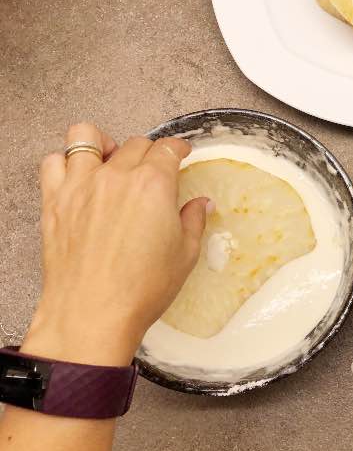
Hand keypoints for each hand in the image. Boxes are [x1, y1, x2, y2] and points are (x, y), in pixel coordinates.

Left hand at [21, 123, 209, 365]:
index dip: (179, 148)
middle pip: (135, 144)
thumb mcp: (185, 254)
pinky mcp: (54, 200)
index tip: (182, 152)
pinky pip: (52, 162)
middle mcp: (116, 176)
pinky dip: (66, 162)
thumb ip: (193, 221)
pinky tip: (79, 177)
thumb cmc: (142, 288)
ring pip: (86, 136)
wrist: (93, 313)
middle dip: (150, 151)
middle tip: (155, 169)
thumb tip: (201, 204)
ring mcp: (81, 185)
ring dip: (103, 143)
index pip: (168, 149)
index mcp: (153, 185)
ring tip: (111, 160)